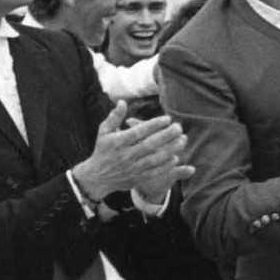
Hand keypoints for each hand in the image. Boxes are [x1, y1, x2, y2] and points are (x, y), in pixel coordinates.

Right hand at [71, 105, 193, 199]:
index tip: (168, 119)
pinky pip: (153, 172)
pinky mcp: (136, 178)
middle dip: (166, 135)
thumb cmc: (102, 150)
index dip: (154, 125)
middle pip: (149, 144)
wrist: (96, 177)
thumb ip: (114, 116)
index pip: (139, 132)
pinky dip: (165, 165)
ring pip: (154, 159)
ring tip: (182, 140)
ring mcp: (132, 168)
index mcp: (118, 142)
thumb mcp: (104, 131)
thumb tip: (123, 101)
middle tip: (179, 127)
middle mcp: (125, 155)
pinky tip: (175, 157)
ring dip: (170, 150)